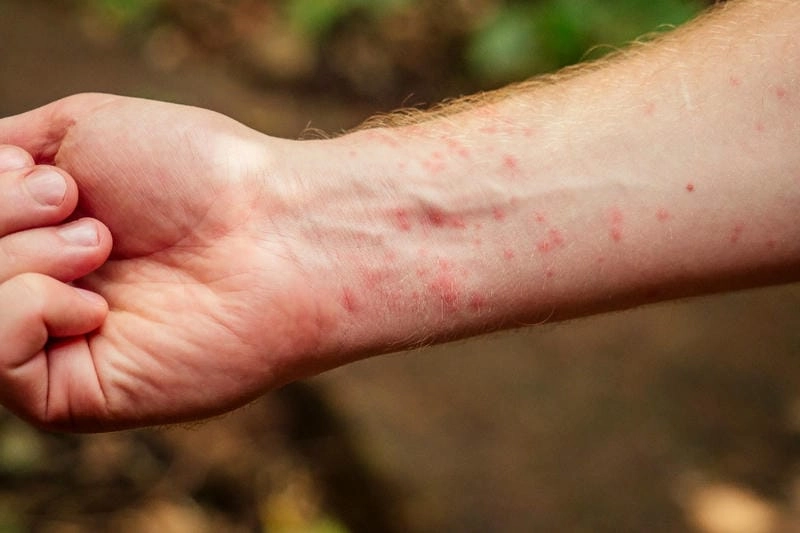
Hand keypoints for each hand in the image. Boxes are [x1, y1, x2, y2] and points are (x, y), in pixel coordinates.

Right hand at [0, 94, 334, 430]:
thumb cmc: (192, 172)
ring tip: (100, 242)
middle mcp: (39, 289)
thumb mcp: (75, 131)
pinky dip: (25, 310)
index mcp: (36, 234)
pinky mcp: (75, 395)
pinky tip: (96, 304)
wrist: (272, 227)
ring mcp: (55, 345)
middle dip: (4, 216)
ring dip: (21, 255)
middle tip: (84, 206)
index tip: (54, 176)